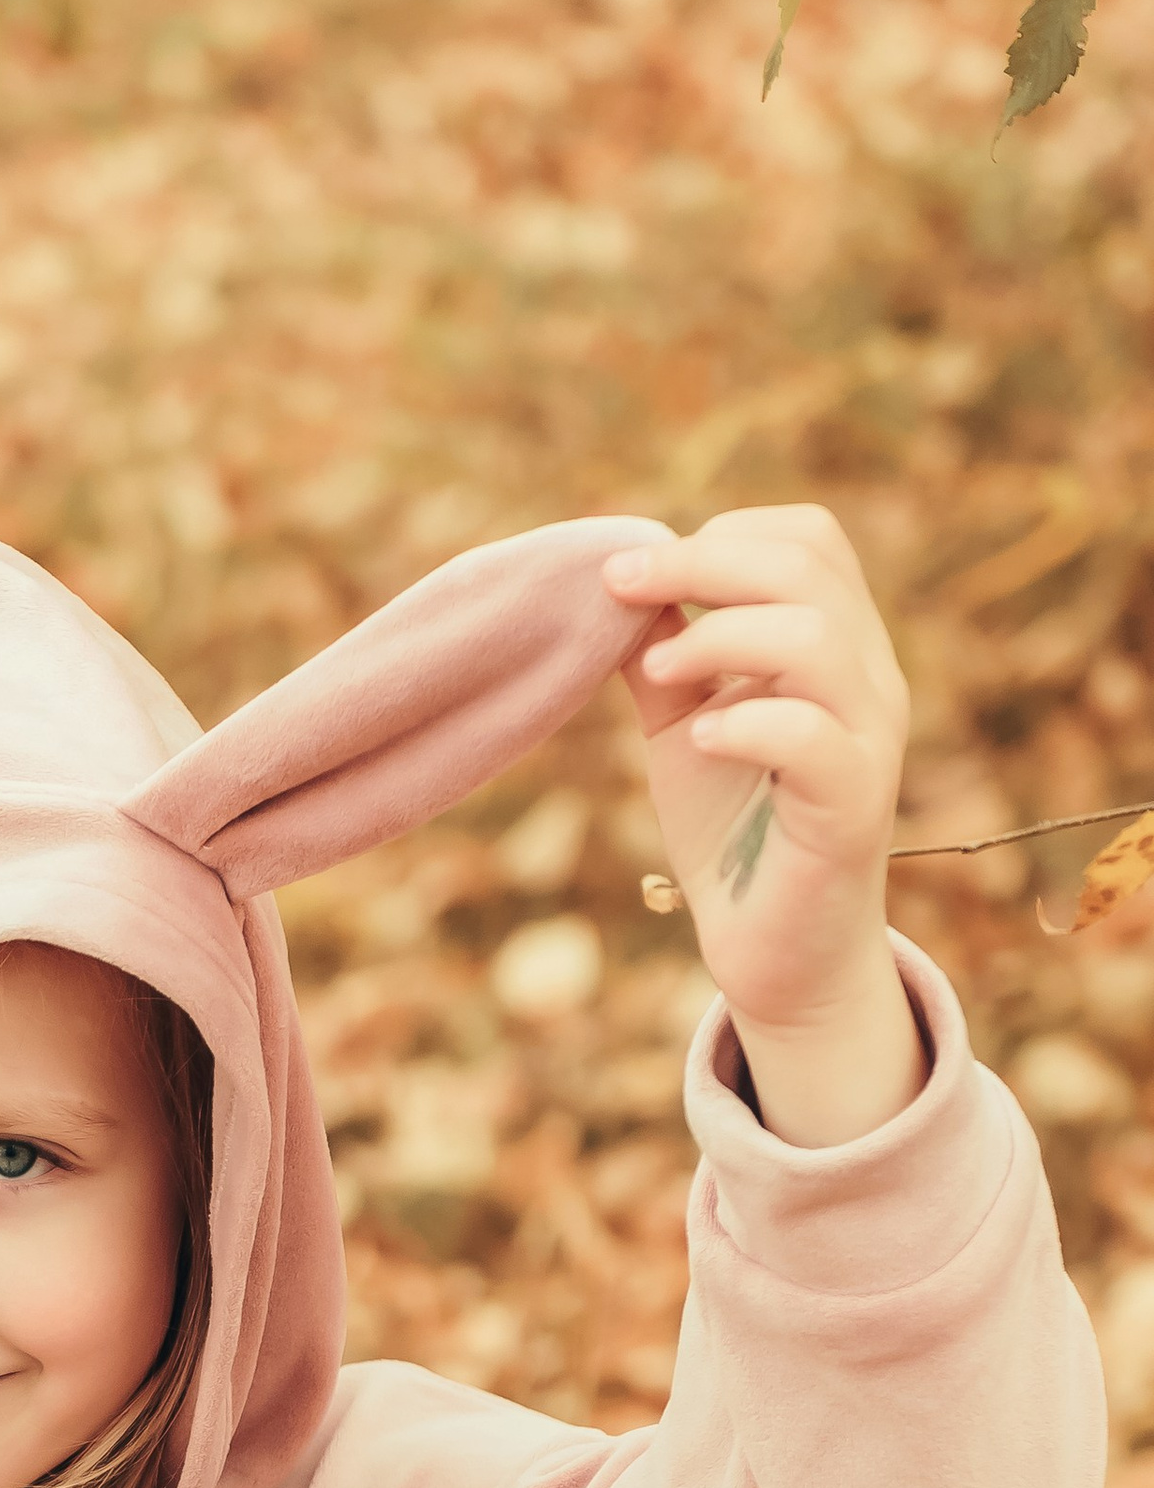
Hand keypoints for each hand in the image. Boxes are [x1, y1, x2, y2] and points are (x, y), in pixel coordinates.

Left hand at [601, 506, 923, 1146]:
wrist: (775, 952)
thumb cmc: (735, 834)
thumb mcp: (684, 727)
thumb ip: (664, 657)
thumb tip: (617, 583)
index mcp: (837, 645)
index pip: (809, 539)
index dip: (723, 534)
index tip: (635, 571)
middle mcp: (868, 679)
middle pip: (809, 566)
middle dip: (703, 564)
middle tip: (623, 587)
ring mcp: (871, 740)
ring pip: (816, 638)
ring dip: (719, 638)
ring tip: (656, 672)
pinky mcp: (856, 807)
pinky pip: (813, 737)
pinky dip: (745, 723)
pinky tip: (697, 741)